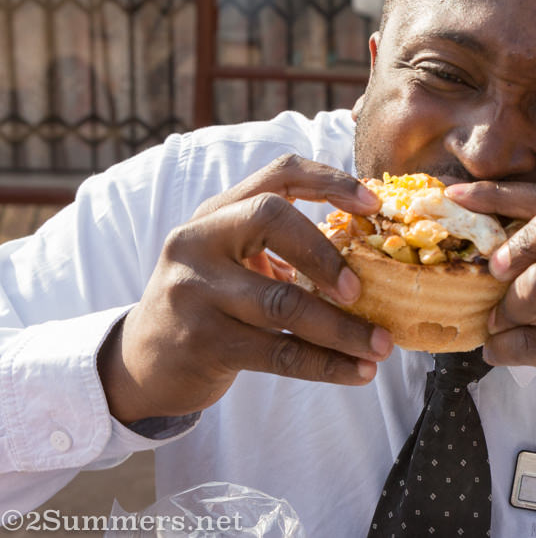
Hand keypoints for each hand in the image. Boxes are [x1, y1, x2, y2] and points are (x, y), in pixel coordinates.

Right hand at [98, 154, 393, 423]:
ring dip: (343, 329)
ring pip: (283, 303)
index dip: (330, 181)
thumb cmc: (210, 302)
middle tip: (361, 290)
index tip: (374, 204)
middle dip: (326, 253)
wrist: (141, 362)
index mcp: (217, 212)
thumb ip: (281, 244)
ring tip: (382, 346)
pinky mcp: (203, 342)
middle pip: (271, 219)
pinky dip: (326, 365)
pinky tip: (358, 372)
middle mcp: (199, 240)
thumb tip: (372, 253)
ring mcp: (195, 291)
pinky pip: (278, 352)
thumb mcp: (231, 259)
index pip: (278, 174)